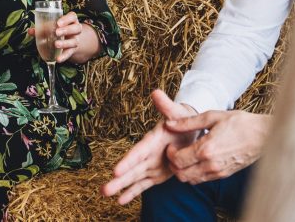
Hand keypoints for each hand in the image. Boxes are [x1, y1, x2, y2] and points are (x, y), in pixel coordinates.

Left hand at [27, 12, 95, 63]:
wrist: (68, 41)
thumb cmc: (58, 30)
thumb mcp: (52, 27)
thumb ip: (41, 28)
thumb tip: (30, 31)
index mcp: (70, 21)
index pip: (72, 17)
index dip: (67, 19)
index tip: (58, 23)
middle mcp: (75, 29)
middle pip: (76, 28)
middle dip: (66, 30)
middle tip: (57, 32)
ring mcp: (75, 40)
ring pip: (74, 41)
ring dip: (65, 43)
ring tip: (56, 44)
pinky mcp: (73, 50)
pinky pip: (69, 53)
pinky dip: (64, 56)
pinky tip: (58, 59)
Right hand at [101, 90, 196, 204]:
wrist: (190, 129)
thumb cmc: (182, 119)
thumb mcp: (177, 112)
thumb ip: (166, 106)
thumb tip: (156, 92)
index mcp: (152, 140)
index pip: (138, 152)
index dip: (128, 161)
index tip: (116, 171)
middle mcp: (148, 154)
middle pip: (132, 168)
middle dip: (119, 180)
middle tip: (104, 189)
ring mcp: (152, 164)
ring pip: (135, 178)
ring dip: (122, 187)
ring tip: (105, 194)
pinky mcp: (157, 173)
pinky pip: (145, 184)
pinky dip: (134, 192)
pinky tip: (121, 201)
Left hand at [164, 110, 270, 183]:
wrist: (264, 135)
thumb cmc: (239, 122)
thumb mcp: (212, 117)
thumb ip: (188, 122)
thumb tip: (169, 124)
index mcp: (206, 149)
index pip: (177, 160)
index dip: (170, 154)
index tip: (172, 145)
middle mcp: (211, 164)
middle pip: (181, 175)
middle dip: (174, 165)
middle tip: (176, 152)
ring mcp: (219, 172)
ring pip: (191, 180)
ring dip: (183, 170)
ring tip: (186, 155)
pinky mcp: (224, 175)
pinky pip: (202, 180)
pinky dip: (194, 173)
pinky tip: (198, 159)